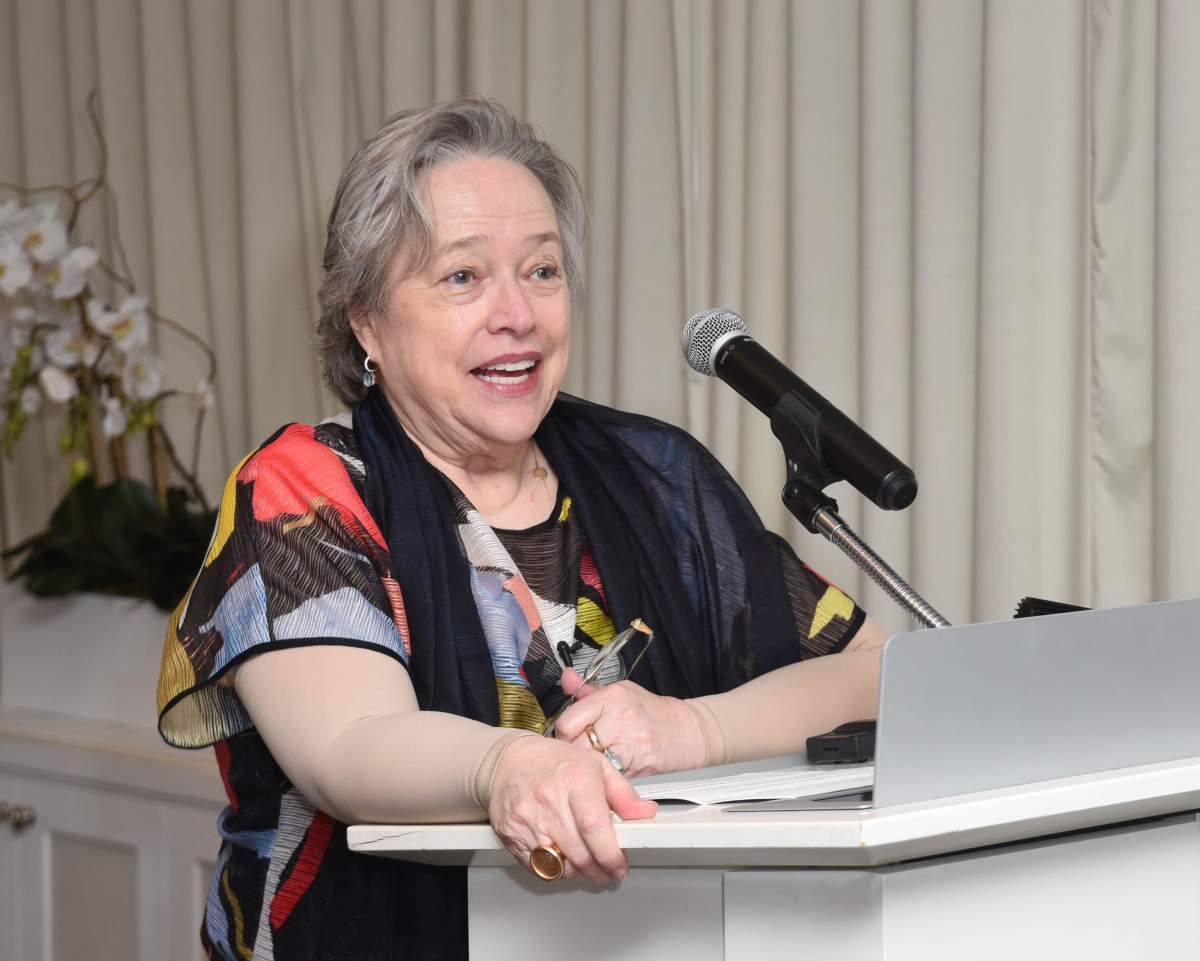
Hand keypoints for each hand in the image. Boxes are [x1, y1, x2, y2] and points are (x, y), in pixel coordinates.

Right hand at [487, 735, 656, 882]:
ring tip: (586, 858)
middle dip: (601, 869)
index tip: (619, 864)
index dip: (610, 854)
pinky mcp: (511, 837)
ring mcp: (527, 821)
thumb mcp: (596, 766)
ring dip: (579, 872)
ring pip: (560, 866)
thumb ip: (623, 794)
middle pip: (580, 854)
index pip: (594, 826)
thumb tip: (645, 814)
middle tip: (609, 867)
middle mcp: (549, 801)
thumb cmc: (554, 763)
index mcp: (575, 780)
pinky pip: (539, 868)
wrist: (508, 762)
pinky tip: (562, 854)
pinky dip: (554, 869)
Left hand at [553, 668, 708, 777]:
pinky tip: (611, 770)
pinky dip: (606, 777)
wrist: (688, 732)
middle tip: (580, 752)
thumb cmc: (652, 713)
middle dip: (574, 752)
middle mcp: (621, 718)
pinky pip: (609, 777)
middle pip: (576, 746)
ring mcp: (631, 744)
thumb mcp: (620, 692)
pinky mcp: (639, 767)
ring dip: (589, 767)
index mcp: (613, 697)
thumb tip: (566, 677)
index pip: (568, 721)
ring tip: (596, 761)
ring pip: (591, 764)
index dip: (564, 733)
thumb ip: (588, 691)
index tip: (569, 735)